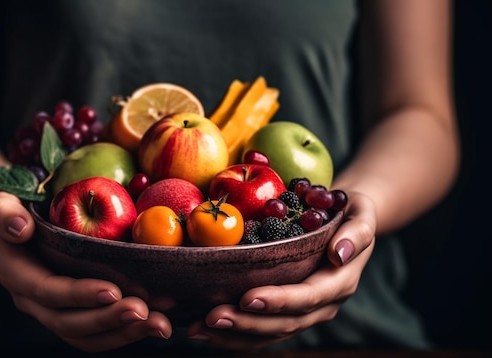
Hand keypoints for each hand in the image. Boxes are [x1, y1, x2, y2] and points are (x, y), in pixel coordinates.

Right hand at [0, 191, 171, 351]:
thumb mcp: (2, 205)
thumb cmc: (16, 210)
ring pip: (88, 336)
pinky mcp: (76, 315)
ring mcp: (55, 312)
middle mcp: (34, 301)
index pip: (48, 291)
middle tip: (144, 311)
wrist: (21, 226)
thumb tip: (20, 228)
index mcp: (17, 275)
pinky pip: (100, 334)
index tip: (113, 290)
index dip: (79, 295)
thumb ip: (3, 213)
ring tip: (159, 324)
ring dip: (125, 333)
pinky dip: (128, 331)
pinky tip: (157, 322)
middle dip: (108, 319)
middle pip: (70, 322)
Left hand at [185, 191, 375, 350]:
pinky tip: (205, 330)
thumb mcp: (361, 215)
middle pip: (284, 323)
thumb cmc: (350, 213)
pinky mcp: (287, 313)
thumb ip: (356, 233)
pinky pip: (261, 331)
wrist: (347, 224)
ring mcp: (304, 313)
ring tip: (199, 329)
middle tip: (212, 318)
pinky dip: (234, 334)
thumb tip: (339, 253)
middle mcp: (322, 305)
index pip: (307, 298)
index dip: (278, 301)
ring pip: (269, 333)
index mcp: (339, 283)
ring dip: (234, 335)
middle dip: (246, 323)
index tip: (247, 298)